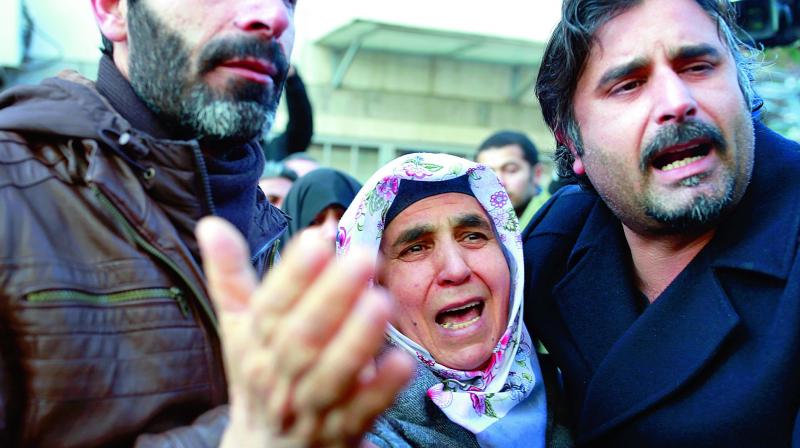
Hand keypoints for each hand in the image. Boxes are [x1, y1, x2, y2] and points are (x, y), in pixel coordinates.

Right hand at [196, 217, 413, 446]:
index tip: (318, 239)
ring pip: (328, 377)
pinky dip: (379, 390)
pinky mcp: (341, 434)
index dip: (293, 275)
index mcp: (254, 347)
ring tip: (381, 301)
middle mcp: (277, 379)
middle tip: (363, 258)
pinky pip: (360, 413)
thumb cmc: (259, 379)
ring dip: (354, 341)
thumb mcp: (240, 331)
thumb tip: (210, 224)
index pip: (270, 308)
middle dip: (331, 298)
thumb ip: (230, 278)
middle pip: (300, 339)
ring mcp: (309, 410)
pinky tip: (403, 361)